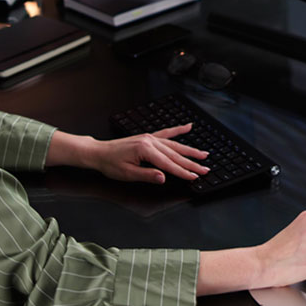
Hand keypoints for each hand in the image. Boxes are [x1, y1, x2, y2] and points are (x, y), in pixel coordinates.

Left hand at [85, 124, 209, 183]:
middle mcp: (150, 141)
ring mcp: (149, 138)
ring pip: (174, 145)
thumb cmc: (111, 164)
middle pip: (175, 154)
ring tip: (203, 154)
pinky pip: (166, 133)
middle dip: (192, 162)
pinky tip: (188, 127)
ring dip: (190, 150)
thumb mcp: (128, 174)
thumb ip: (147, 175)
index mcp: (145, 150)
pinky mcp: (148, 137)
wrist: (99, 153)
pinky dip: (177, 130)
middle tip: (206, 168)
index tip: (195, 176)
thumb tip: (163, 177)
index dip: (183, 172)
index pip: (169, 164)